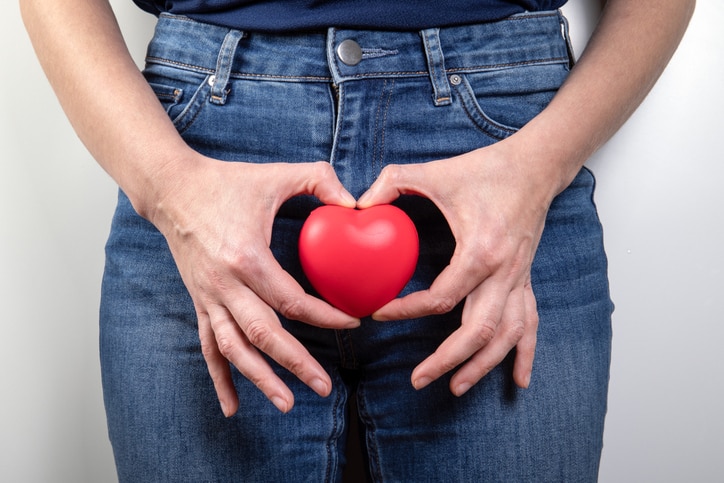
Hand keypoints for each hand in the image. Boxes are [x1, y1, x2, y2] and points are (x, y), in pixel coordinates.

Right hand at [150, 154, 358, 414]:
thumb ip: (320, 179)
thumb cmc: (227, 182)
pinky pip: (208, 346)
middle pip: (264, 334)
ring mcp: (208, 297)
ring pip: (234, 348)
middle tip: (324, 386)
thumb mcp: (277, 174)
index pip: (292, 300)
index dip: (325, 316)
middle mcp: (224, 285)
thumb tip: (356, 202)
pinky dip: (220, 377)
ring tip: (288, 403)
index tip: (352, 323)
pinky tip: (232, 406)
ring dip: (260, 379)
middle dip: (296, 363)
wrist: (173, 189)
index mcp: (247, 257)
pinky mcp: (199, 302)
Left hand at [357, 138, 555, 394]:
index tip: (377, 313)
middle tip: (418, 380)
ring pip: (506, 336)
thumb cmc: (485, 169)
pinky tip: (519, 380)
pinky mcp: (525, 279)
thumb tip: (356, 205)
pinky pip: (530, 323)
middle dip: (448, 360)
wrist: (534, 166)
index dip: (406, 310)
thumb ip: (391, 183)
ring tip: (455, 387)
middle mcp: (504, 273)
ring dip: (482, 365)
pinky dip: (524, 353)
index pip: (441, 298)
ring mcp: (519, 279)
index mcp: (480, 251)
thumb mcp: (434, 172)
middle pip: (477, 331)